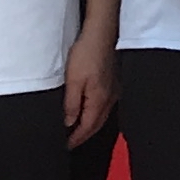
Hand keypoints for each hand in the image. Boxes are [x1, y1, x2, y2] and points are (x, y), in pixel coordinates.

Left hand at [63, 19, 120, 143]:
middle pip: (96, 124)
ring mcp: (113, 91)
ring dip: (90, 125)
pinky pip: (104, 106)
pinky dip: (95, 114)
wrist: (101, 34)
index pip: (87, 127)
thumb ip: (72, 104)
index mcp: (99, 101)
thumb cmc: (86, 55)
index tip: (66, 146)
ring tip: (78, 130)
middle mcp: (110, 99)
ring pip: (101, 116)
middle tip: (71, 142)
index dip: (76, 138)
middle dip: (84, 135)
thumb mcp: (73, 81)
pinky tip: (89, 112)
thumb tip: (69, 123)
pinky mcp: (112, 83)